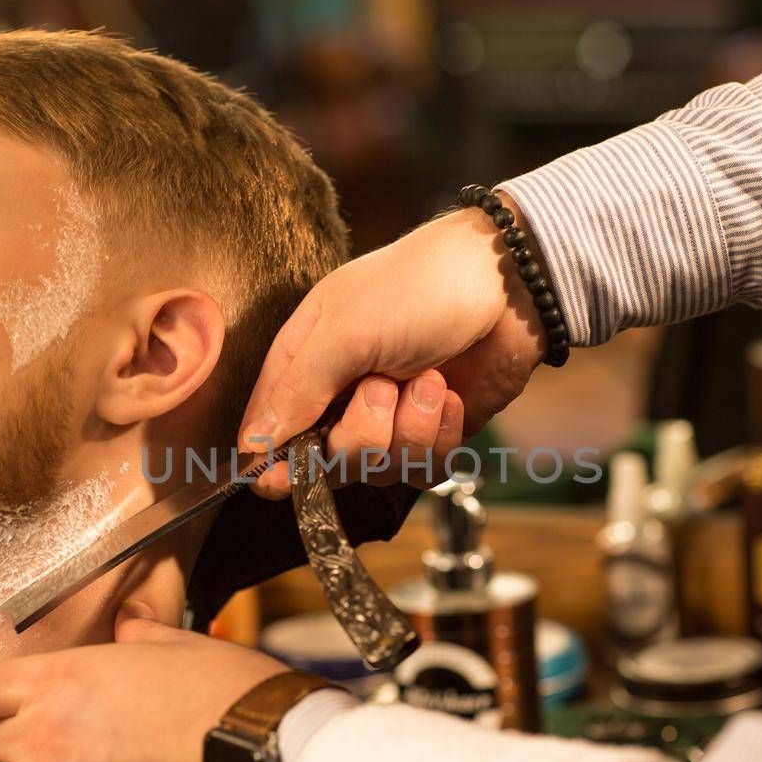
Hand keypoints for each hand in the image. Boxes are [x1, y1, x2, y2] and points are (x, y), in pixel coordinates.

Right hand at [240, 193, 548, 497]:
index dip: (274, 462)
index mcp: (306, 361)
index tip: (285, 479)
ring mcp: (390, 416)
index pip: (268, 430)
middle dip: (363, 433)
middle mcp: (342, 394)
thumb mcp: (346, 331)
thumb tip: (253, 444)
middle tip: (384, 385)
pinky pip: (424, 470)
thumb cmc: (419, 287)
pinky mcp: (434, 432)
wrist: (508, 282)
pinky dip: (441, 437)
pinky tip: (453, 397)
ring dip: (411, 429)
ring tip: (432, 380)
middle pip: (327, 462)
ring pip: (380, 469)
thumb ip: (299, 390)